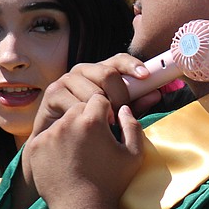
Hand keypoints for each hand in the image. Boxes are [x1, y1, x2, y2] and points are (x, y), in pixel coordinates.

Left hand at [26, 95, 144, 208]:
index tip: (107, 128)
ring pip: (62, 122)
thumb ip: (132, 126)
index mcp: (91, 121)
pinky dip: (55, 145)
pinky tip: (64, 162)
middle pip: (78, 107)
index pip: (99, 99)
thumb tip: (124, 108)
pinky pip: (47, 137)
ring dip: (70, 131)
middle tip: (92, 142)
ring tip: (78, 154)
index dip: (105, 112)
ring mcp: (48, 135)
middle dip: (86, 119)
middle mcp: (67, 122)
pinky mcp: (35, 147)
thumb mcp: (133, 156)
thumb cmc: (111, 183)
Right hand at [29, 55, 162, 138]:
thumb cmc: (92, 131)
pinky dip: (85, 116)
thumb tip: (156, 94)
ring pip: (92, 90)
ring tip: (108, 126)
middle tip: (123, 114)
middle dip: (120, 95)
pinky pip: (75, 102)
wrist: (60, 148)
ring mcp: (67, 80)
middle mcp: (84, 71)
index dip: (133, 65)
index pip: (119, 60)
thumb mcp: (118, 117)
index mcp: (101, 72)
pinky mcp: (53, 93)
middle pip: (107, 72)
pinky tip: (87, 128)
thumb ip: (135, 105)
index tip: (145, 76)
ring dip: (103, 110)